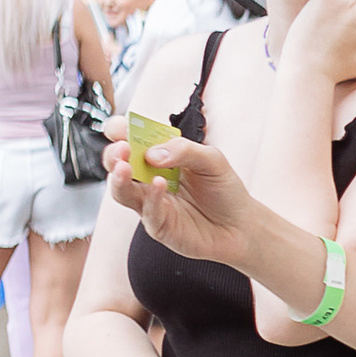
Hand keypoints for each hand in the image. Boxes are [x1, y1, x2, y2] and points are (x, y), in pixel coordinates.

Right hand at [110, 134, 260, 275]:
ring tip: (126, 167)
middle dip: (114, 154)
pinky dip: (152, 197)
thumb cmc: (223, 190)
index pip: (128, 138)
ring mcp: (150, 202)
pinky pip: (148, 211)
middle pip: (117, 164)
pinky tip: (159, 185)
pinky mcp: (159, 225)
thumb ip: (185, 150)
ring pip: (121, 191)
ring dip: (120, 178)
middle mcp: (148, 178)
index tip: (121, 130)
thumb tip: (153, 153)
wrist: (241, 226)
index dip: (119, 131)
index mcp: (158, 155)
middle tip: (123, 149)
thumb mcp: (212, 160)